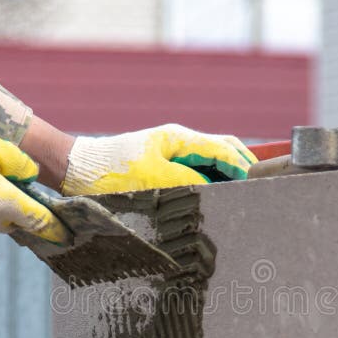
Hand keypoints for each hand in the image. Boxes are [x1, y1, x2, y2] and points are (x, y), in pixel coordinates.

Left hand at [61, 124, 256, 194]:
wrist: (77, 170)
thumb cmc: (111, 173)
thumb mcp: (154, 180)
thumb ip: (189, 182)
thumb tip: (215, 188)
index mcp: (179, 138)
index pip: (224, 148)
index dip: (244, 166)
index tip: (260, 183)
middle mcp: (178, 142)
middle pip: (223, 150)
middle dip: (243, 166)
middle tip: (260, 188)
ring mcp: (170, 154)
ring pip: (211, 161)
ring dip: (227, 175)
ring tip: (243, 196)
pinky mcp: (161, 167)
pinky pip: (196, 172)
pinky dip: (211, 182)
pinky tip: (214, 198)